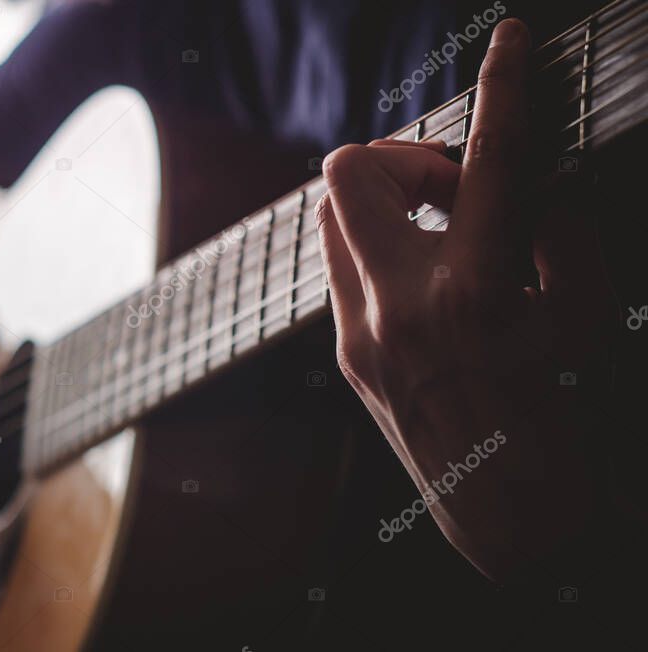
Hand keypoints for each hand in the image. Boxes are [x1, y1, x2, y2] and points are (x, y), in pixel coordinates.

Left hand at [316, 19, 613, 579]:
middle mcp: (399, 307)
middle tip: (452, 186)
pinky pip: (343, 267)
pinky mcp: (346, 354)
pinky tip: (425, 280)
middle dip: (401, 155)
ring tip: (441, 231)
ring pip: (333, 218)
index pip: (488, 161)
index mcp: (473, 292)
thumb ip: (552, 225)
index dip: (505, 87)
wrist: (508, 510)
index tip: (513, 38)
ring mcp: (359, 333)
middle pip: (348, 172)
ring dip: (384, 201)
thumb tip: (526, 172)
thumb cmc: (560, 413)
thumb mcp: (583, 311)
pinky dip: (378, 249)